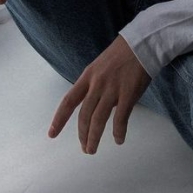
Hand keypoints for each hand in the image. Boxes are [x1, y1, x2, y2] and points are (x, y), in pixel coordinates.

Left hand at [48, 36, 150, 153]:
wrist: (140, 44)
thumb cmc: (121, 54)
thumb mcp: (99, 66)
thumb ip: (94, 84)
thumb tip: (94, 105)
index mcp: (87, 76)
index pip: (68, 101)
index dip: (59, 119)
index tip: (51, 134)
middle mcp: (96, 84)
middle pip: (84, 115)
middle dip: (82, 135)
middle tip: (85, 148)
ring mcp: (112, 89)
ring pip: (98, 120)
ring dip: (94, 138)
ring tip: (93, 149)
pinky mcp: (128, 94)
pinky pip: (120, 119)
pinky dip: (118, 132)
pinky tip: (118, 139)